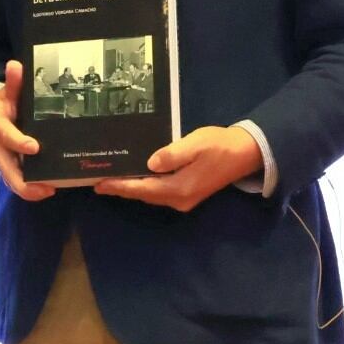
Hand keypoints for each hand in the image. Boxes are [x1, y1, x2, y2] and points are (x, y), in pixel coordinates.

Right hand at [0, 60, 54, 201]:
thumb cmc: (3, 105)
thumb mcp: (7, 93)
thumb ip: (14, 82)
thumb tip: (15, 65)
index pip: (6, 136)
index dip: (19, 142)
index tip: (35, 147)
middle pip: (7, 171)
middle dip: (25, 182)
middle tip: (47, 187)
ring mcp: (3, 161)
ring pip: (13, 181)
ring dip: (30, 189)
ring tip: (51, 190)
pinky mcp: (10, 169)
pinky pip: (19, 182)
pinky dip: (33, 189)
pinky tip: (51, 188)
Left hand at [93, 125, 261, 211]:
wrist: (245, 153)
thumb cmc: (219, 146)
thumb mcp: (195, 144)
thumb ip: (172, 154)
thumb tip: (150, 163)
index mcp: (179, 188)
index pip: (142, 189)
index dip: (119, 186)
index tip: (99, 183)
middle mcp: (179, 199)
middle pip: (144, 195)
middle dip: (121, 188)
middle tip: (98, 180)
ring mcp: (184, 199)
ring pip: (151, 195)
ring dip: (132, 188)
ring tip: (112, 179)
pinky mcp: (188, 193)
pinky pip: (159, 192)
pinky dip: (145, 186)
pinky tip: (136, 177)